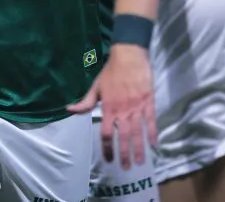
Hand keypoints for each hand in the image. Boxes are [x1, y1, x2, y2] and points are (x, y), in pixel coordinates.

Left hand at [68, 44, 156, 168]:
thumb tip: (69, 109)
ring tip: (140, 162)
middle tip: (126, 167)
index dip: (107, 148)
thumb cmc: (111, 71)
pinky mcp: (148, 102)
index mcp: (109, 108)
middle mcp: (123, 110)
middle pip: (124, 136)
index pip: (107, 133)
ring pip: (139, 132)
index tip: (108, 159)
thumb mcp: (96, 86)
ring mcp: (137, 107)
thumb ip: (85, 102)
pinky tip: (154, 145)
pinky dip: (153, 133)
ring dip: (139, 148)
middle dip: (124, 154)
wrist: (129, 56)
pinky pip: (151, 120)